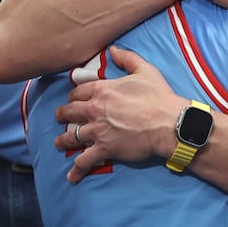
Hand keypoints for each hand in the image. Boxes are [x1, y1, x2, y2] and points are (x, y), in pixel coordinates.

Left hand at [54, 47, 179, 180]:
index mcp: (102, 90)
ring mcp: (98, 131)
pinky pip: (84, 160)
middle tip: (60, 118)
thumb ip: (127, 58)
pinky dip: (76, 170)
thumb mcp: (145, 70)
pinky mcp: (104, 149)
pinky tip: (71, 177)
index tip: (73, 100)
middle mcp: (95, 110)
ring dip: (62, 141)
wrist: (169, 123)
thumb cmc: (159, 97)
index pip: (78, 92)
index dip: (73, 97)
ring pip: (71, 137)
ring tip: (59, 144)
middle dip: (62, 116)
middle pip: (69, 113)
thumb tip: (113, 49)